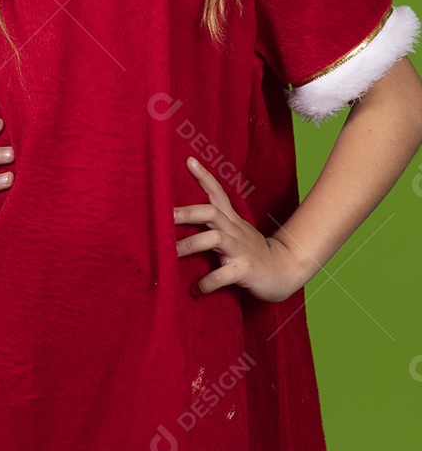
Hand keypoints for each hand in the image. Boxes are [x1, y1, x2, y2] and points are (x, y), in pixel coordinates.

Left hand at [174, 157, 302, 302]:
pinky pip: (224, 275)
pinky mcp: (245, 270)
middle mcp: (235, 231)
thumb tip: (182, 216)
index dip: (204, 177)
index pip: (217, 193)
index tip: (189, 160)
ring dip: (190, 245)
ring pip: (215, 240)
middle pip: (211, 212)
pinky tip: (196, 289)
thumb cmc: (251, 252)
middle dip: (187, 212)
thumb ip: (213, 224)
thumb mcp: (234, 232)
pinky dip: (208, 282)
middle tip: (165, 215)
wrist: (284, 271)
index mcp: (231, 220)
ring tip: (170, 254)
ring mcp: (241, 250)